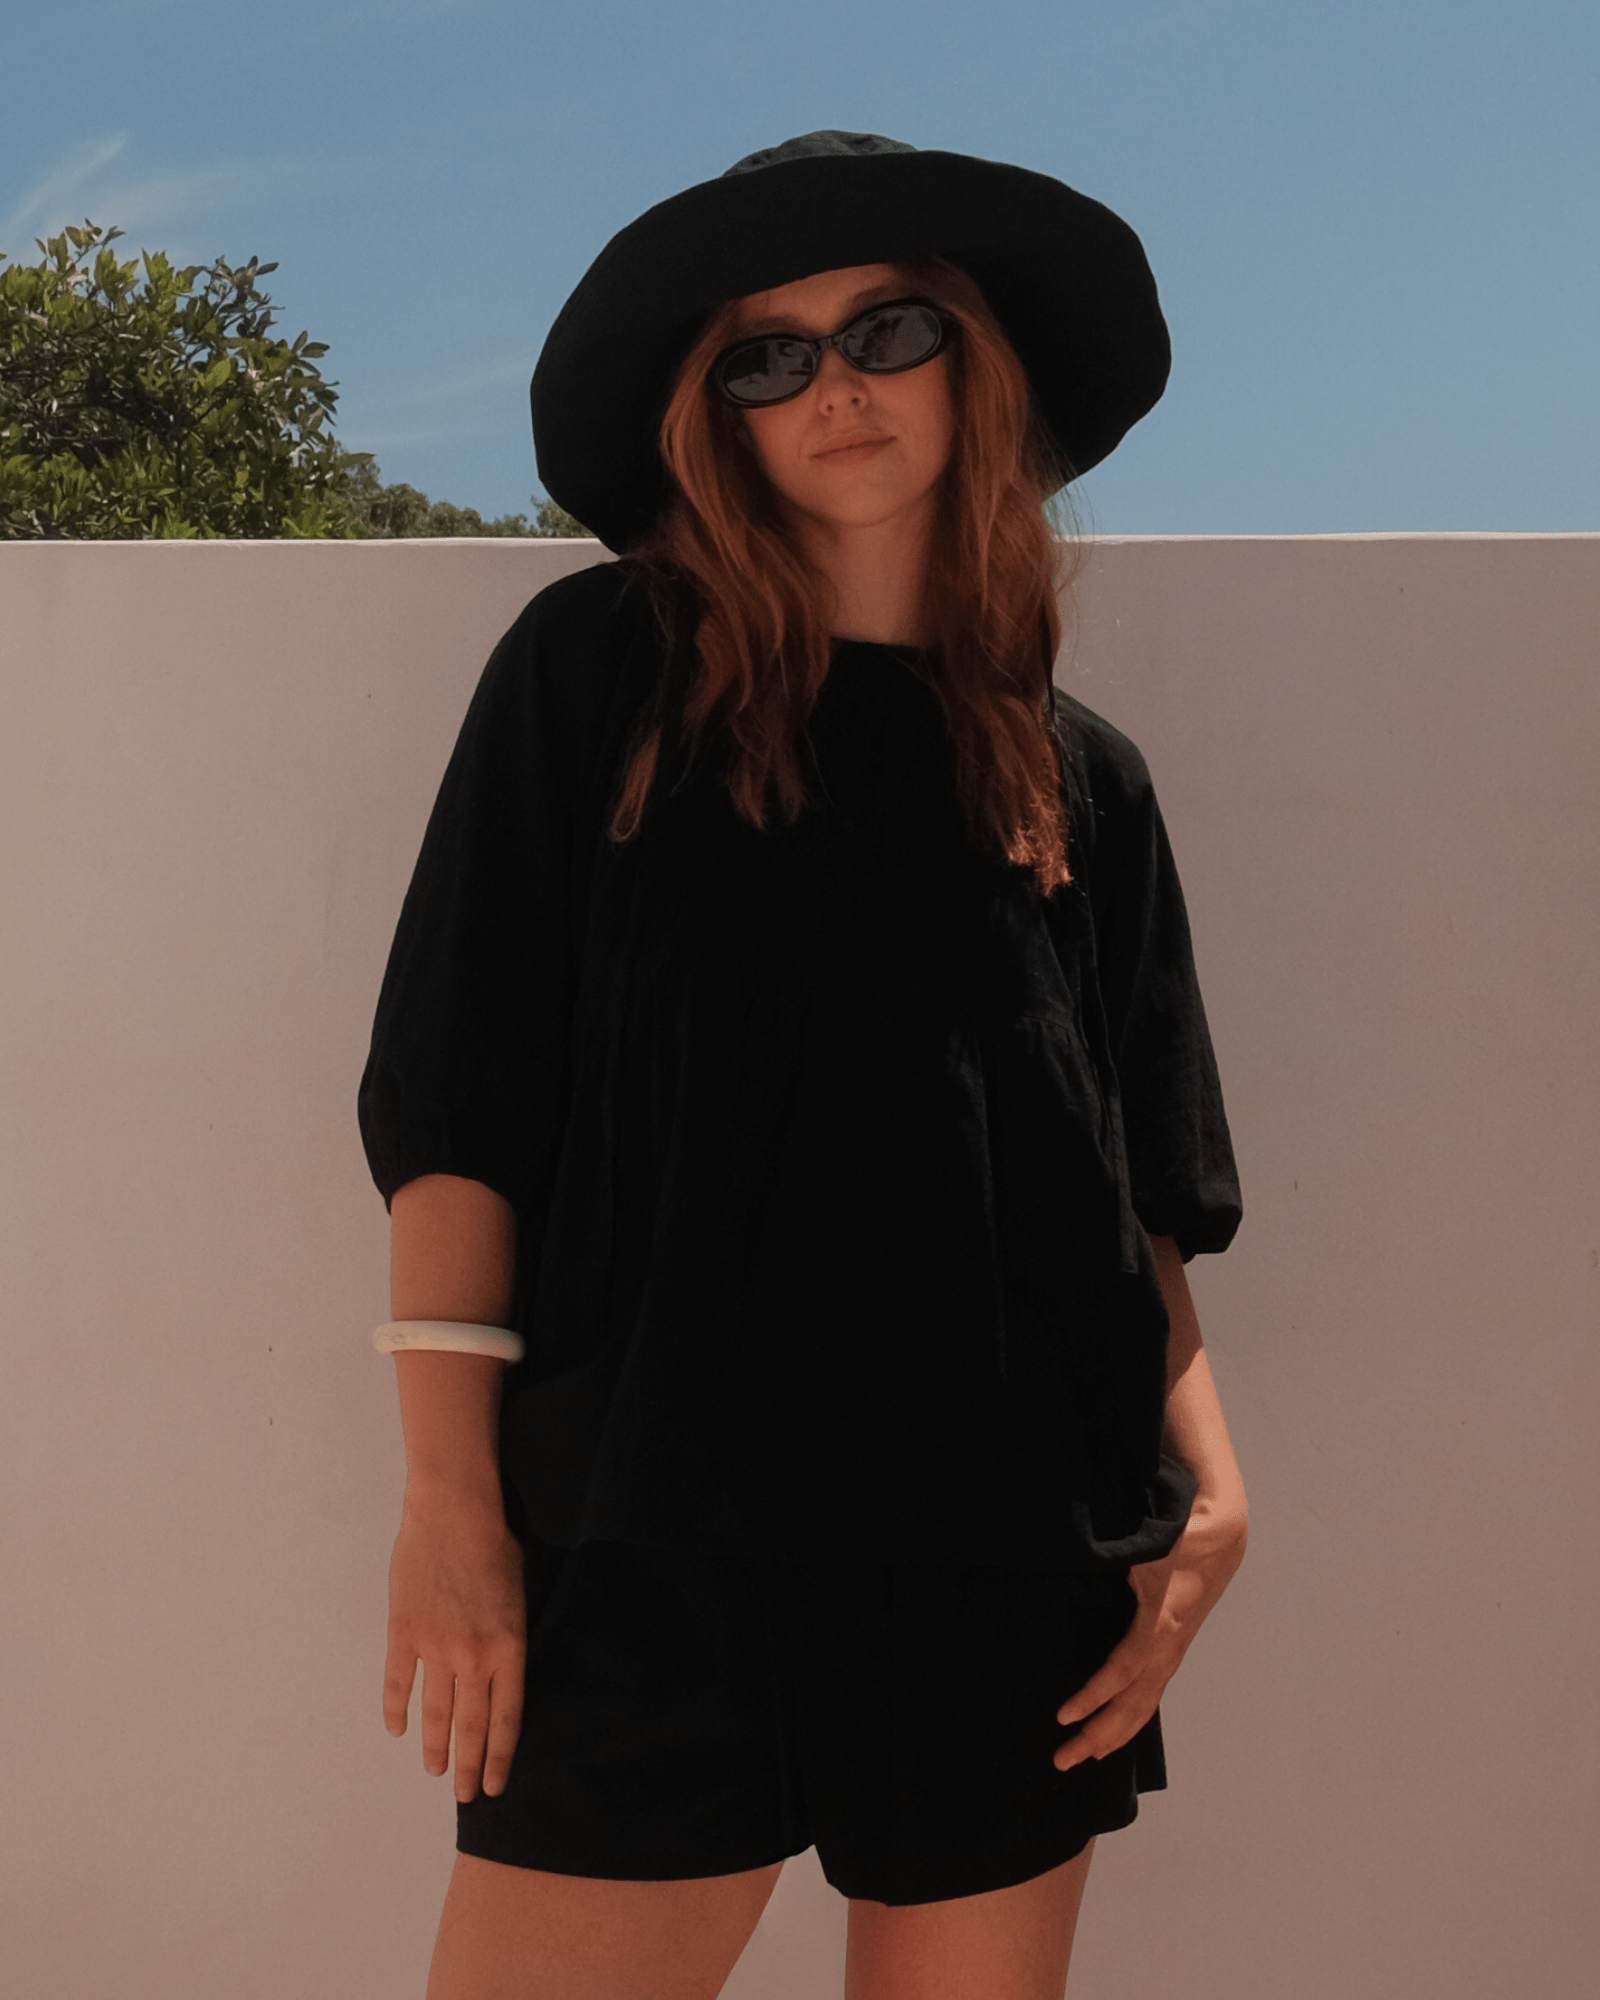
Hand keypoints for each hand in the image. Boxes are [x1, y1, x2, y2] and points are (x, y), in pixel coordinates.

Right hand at [383, 1492, 526, 1802]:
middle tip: (464, 1795)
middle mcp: (473, 1656)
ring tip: (436, 1770)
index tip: (494, 1784)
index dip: (499, 1756)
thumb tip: (499, 1671)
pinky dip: (396, 1710)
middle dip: (468, 1766)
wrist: (453, 1510)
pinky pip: (397, 1683)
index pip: (505, 1717)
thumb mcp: (520, 1592)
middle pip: (471, 1726)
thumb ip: (509, 1636)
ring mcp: (434, 1647)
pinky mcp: (403, 1633)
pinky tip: (398, 1729)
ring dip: (435, 1746)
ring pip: (435, 1712)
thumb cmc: (494, 1541)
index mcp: (508, 1646)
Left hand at [1052, 1500, 1245, 1770]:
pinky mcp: (1169, 1652)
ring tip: (1079, 1758)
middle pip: (1132, 1705)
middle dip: (1097, 1735)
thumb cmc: (1178, 1537)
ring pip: (1142, 1707)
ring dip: (1111, 1736)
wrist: (1221, 1537)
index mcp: (1161, 1625)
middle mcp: (1167, 1649)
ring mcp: (1170, 1654)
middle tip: (1060, 1759)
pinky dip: (1129, 1721)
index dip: (1095, 1695)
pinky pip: (1148, 1697)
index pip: (1123, 1671)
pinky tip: (1110, 1737)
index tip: (1063, 1715)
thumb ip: (1118, 1557)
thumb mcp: (1147, 1545)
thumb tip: (1079, 1558)